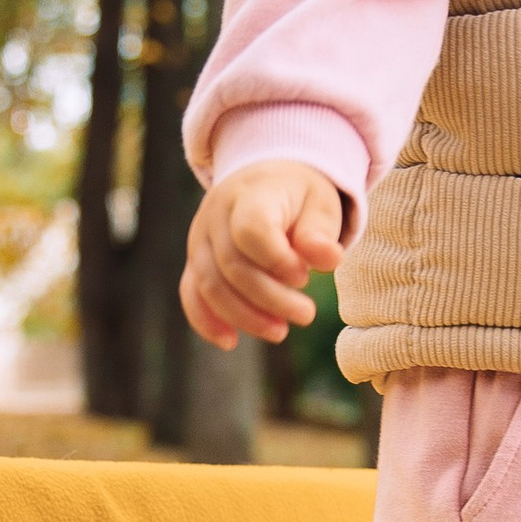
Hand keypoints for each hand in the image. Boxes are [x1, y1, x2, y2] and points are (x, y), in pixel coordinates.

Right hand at [181, 162, 345, 349]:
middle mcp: (217, 215)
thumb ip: (321, 232)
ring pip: (210, 285)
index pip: (251, 230)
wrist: (265, 180)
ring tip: (280, 331)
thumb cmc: (299, 197)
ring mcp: (200, 238)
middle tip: (306, 314)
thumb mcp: (320, 204)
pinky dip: (206, 321)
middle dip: (270, 298)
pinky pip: (191, 293)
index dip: (276, 260)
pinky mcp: (195, 260)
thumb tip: (329, 260)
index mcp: (251, 194)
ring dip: (244, 316)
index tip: (304, 276)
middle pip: (232, 265)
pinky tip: (230, 341)